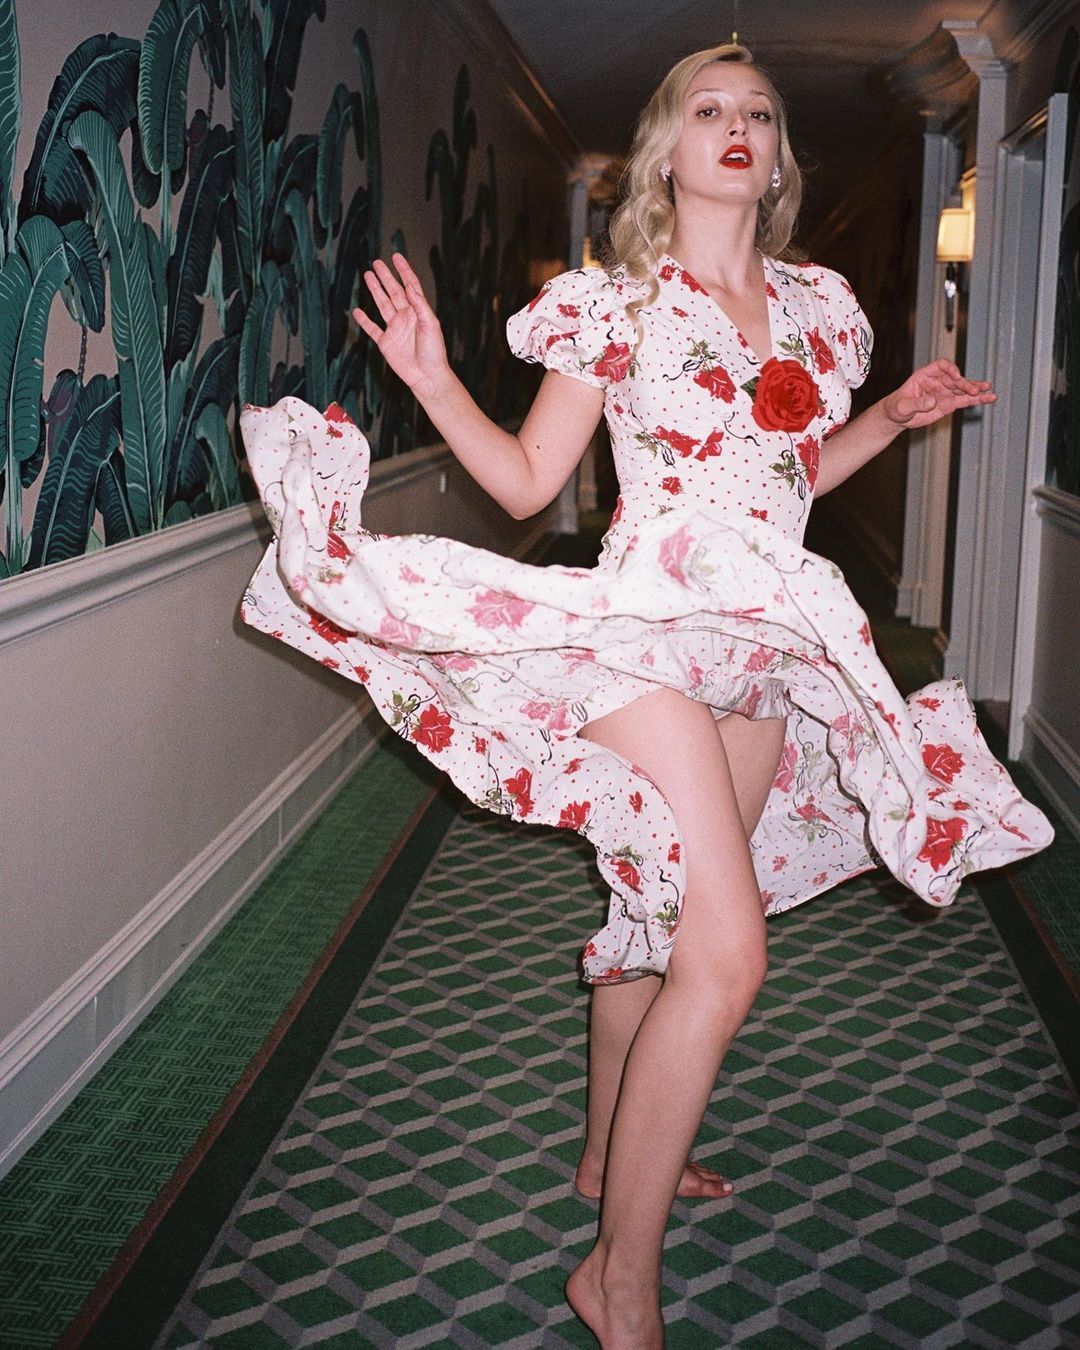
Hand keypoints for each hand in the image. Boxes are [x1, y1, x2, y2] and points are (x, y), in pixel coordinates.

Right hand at [352, 253, 450, 397]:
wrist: (427, 376)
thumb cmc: (434, 352)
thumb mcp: (430, 326)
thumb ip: (420, 306)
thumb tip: (410, 288)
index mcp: (418, 311)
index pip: (410, 286)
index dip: (404, 271)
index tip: (396, 257)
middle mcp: (405, 317)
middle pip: (393, 292)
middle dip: (386, 277)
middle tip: (377, 263)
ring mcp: (394, 329)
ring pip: (382, 304)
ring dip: (375, 290)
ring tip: (368, 276)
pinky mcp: (385, 343)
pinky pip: (372, 329)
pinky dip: (364, 320)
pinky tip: (358, 311)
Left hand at [881, 358, 995, 430]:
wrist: (898, 417)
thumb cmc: (897, 407)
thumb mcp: (903, 406)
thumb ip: (916, 403)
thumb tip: (932, 402)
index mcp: (924, 375)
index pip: (941, 365)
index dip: (950, 369)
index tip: (956, 376)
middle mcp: (938, 381)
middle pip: (955, 379)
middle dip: (966, 384)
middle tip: (975, 390)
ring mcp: (945, 392)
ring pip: (963, 389)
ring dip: (976, 391)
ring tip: (990, 393)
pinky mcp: (949, 403)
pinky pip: (965, 400)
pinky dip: (977, 400)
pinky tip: (989, 399)